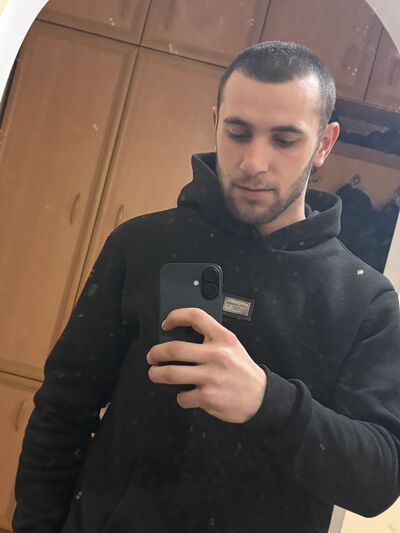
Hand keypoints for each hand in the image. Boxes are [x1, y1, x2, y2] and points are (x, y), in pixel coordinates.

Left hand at [147, 308, 266, 422]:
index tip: (166, 324)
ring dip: (157, 374)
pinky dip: (180, 397)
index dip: (176, 316)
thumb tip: (180, 337)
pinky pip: (182, 396)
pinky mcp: (208, 397)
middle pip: (174, 349)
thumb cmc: (242, 371)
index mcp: (223, 338)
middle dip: (156, 353)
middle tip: (152, 356)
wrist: (261, 397)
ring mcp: (211, 376)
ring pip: (171, 373)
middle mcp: (217, 355)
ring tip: (155, 374)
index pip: (196, 316)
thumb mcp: (232, 346)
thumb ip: (211, 339)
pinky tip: (186, 395)